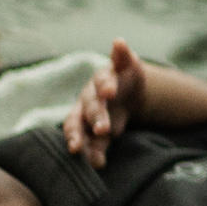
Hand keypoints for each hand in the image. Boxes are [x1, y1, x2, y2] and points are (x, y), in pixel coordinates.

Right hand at [64, 38, 147, 167]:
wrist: (125, 96)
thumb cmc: (125, 77)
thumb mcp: (128, 65)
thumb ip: (123, 56)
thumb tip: (119, 41)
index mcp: (101, 80)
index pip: (101, 81)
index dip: (105, 86)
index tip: (111, 91)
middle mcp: (90, 98)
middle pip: (90, 107)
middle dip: (95, 117)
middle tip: (103, 128)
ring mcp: (88, 117)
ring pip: (79, 127)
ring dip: (79, 138)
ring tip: (78, 150)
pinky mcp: (92, 134)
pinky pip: (90, 143)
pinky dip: (92, 153)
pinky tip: (97, 163)